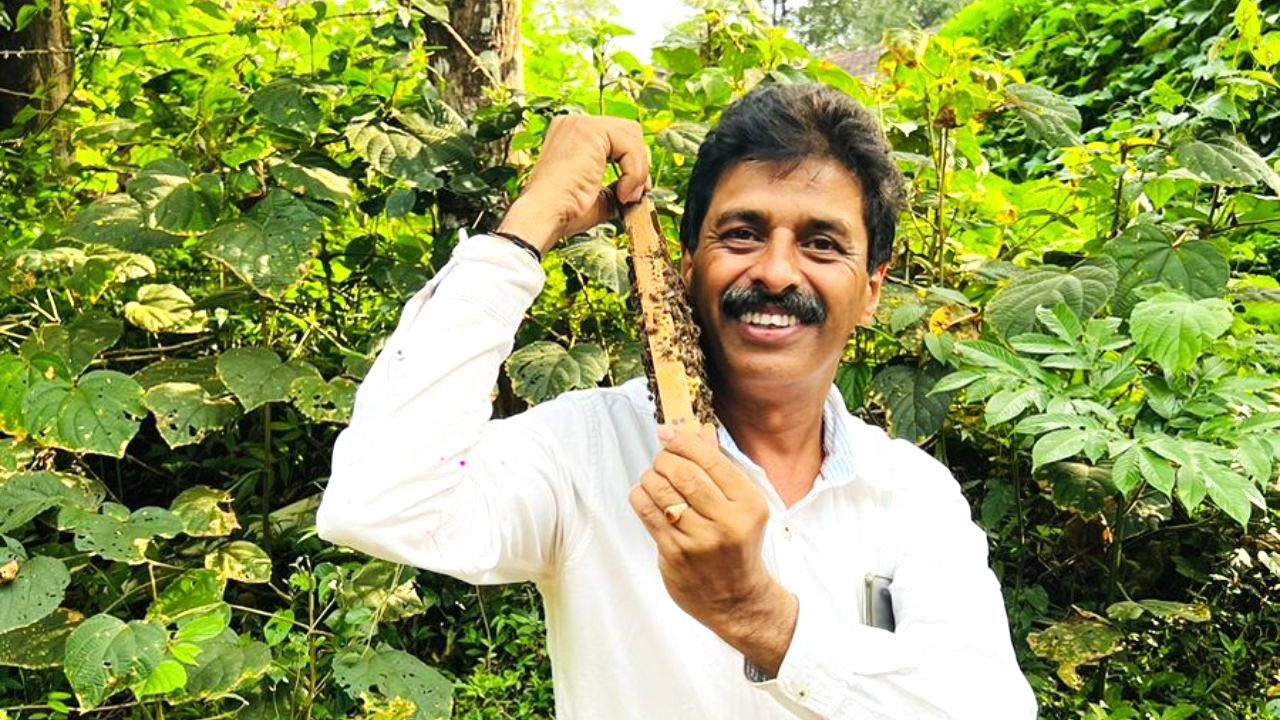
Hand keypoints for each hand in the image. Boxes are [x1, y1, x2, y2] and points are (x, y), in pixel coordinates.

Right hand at [498, 115, 651, 253]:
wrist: (545, 216)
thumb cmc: (564, 211)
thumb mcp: (599, 197)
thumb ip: (618, 186)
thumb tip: (640, 190)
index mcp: (573, 136)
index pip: (617, 137)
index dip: (632, 162)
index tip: (634, 191)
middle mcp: (575, 123)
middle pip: (629, 130)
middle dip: (640, 163)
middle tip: (635, 194)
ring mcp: (580, 124)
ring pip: (633, 136)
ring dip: (638, 171)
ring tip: (626, 197)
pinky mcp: (590, 130)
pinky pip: (630, 146)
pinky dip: (634, 172)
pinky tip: (622, 193)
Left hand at [628, 424, 797, 673]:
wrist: (737, 599)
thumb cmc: (738, 546)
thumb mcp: (742, 506)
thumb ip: (720, 469)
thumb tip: (699, 431)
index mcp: (748, 505)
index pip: (711, 461)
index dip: (684, 442)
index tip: (668, 433)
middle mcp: (727, 522)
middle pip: (684, 474)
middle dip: (664, 459)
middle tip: (660, 459)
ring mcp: (700, 540)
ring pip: (662, 492)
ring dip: (650, 477)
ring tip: (652, 477)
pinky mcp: (675, 554)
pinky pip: (648, 514)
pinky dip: (640, 497)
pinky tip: (643, 495)